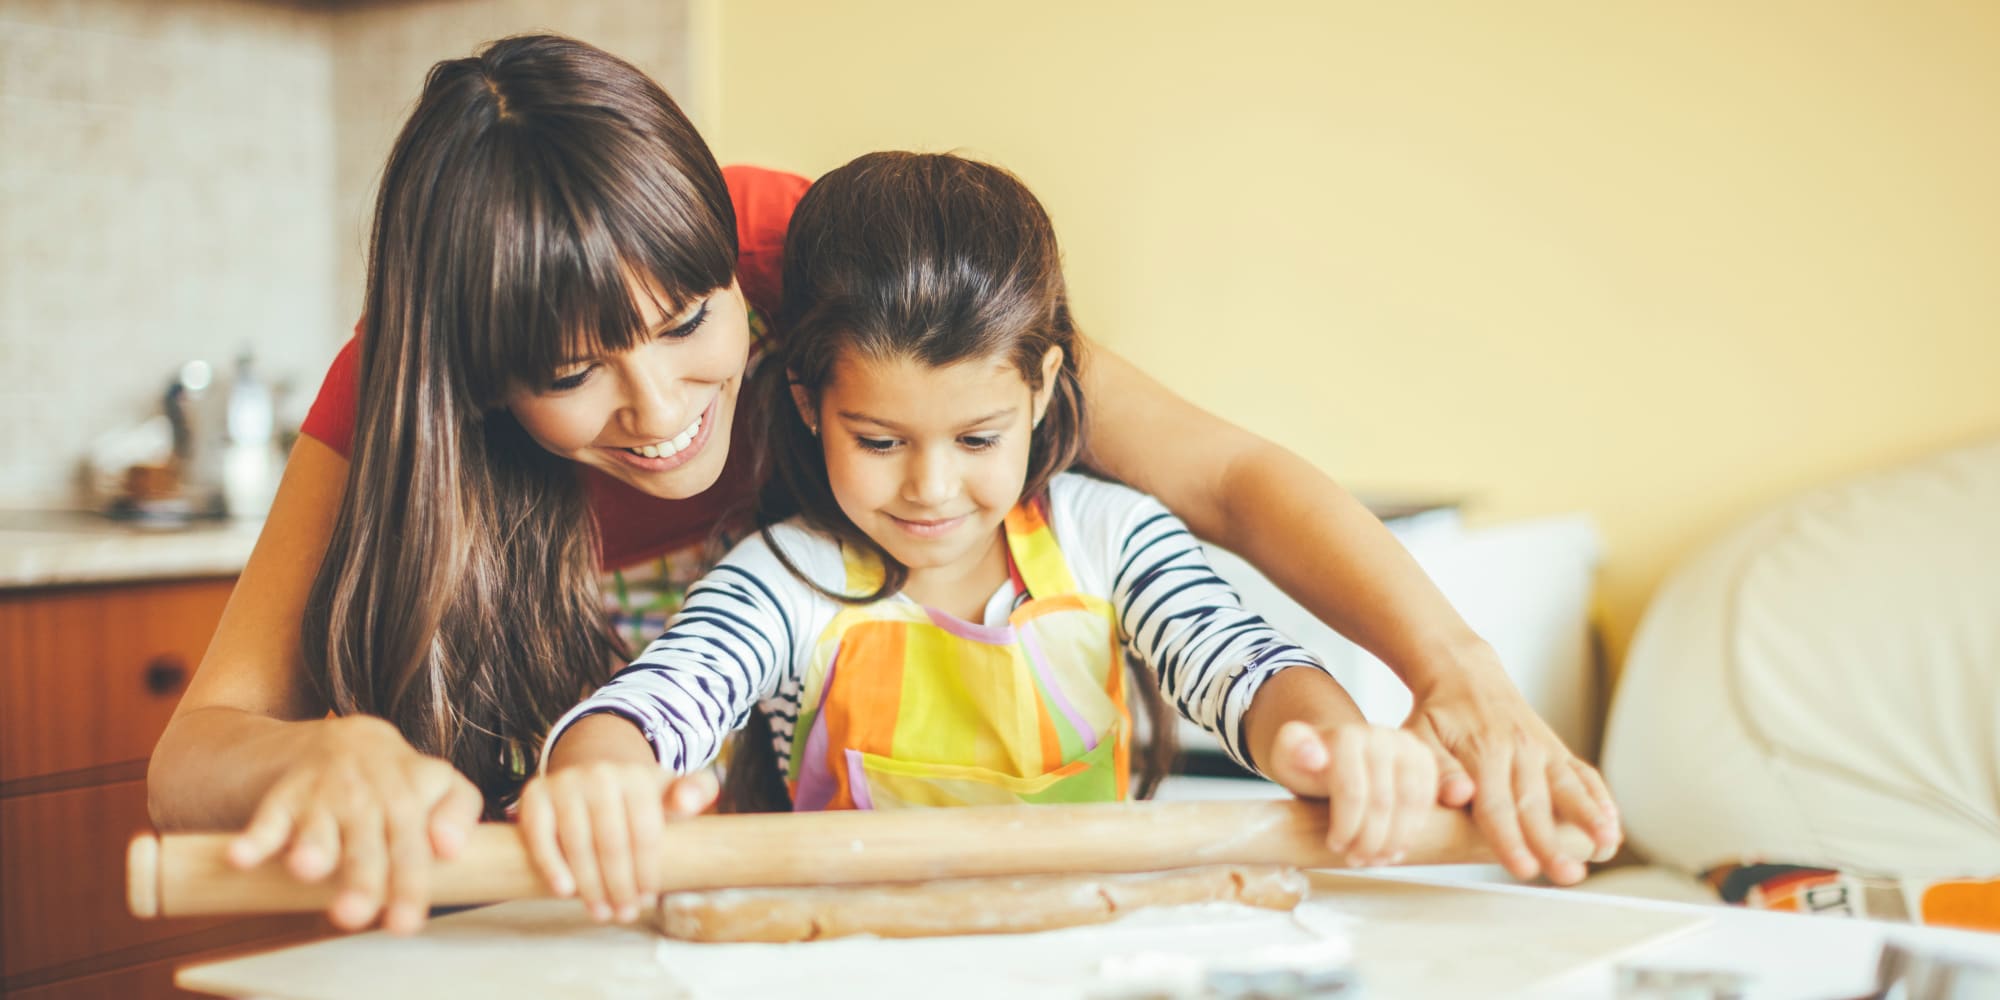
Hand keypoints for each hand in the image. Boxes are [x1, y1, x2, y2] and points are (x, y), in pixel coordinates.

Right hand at [227, 715, 482, 933]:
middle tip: (353, 915)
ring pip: (318, 826)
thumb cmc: (399, 782)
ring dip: (312, 847)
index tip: (405, 922)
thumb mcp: (440, 785)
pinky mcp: (284, 798)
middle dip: (361, 877)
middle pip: (367, 839)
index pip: (416, 837)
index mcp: (413, 790)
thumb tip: (451, 850)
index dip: (411, 880)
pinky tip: (240, 857)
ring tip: (306, 868)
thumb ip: (458, 812)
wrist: (341, 740)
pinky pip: (267, 818)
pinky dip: (253, 839)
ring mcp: (324, 794)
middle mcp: (369, 793)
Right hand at [516, 763, 717, 922]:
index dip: (646, 871)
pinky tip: (564, 892)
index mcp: (636, 777)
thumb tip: (686, 803)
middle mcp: (599, 775)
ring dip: (589, 885)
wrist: (591, 769)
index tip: (646, 900)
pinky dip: (551, 865)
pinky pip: (539, 835)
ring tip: (601, 912)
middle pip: (611, 842)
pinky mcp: (536, 794)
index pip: (644, 833)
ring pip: (578, 843)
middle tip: (623, 914)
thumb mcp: (670, 789)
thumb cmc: (636, 795)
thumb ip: (695, 791)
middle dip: (619, 885)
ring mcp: (565, 783)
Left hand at [1263, 720, 1438, 866]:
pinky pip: (1426, 799)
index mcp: (1346, 735)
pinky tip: (1396, 848)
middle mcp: (1380, 735)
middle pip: (1382, 801)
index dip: (1345, 826)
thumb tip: (1314, 757)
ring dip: (1394, 839)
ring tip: (1377, 859)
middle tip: (1357, 860)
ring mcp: (1406, 745)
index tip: (1335, 846)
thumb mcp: (1287, 756)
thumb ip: (1291, 749)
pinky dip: (1413, 829)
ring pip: (1409, 803)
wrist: (1333, 750)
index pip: (1352, 791)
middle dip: (1370, 839)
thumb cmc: (1307, 762)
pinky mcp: (1423, 758)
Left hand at [1404, 652, 1621, 884]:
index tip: (1524, 869)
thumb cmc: (1437, 715)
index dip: (1510, 840)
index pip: (1496, 806)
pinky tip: (1613, 825)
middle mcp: (1518, 750)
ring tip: (1606, 847)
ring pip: (1568, 788)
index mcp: (1481, 752)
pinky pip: (1584, 774)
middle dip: (1552, 843)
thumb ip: (1436, 769)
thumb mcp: (1420, 735)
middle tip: (1568, 877)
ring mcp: (1543, 749)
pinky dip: (1601, 798)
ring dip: (1589, 819)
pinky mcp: (1557, 750)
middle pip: (1536, 805)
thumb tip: (1459, 795)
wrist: (1465, 674)